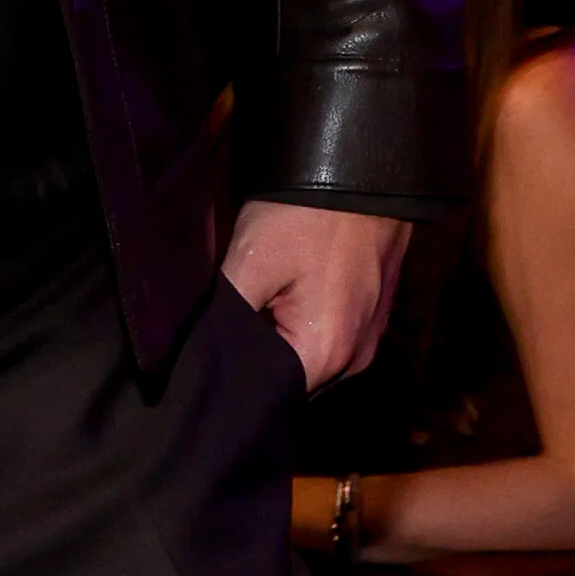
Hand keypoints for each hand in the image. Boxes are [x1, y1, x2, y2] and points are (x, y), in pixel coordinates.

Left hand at [221, 198, 407, 388]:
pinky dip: (300, 332)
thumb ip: (228, 315)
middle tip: (219, 337)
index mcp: (325, 354)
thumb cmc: (304, 218)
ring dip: (279, 347)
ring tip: (248, 317)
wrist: (364, 180)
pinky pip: (328, 341)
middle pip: (292, 382)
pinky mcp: (369, 321)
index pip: (271, 395)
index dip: (236, 381)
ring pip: (309, 362)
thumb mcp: (252, 261)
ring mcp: (366, 342)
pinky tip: (277, 305)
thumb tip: (205, 352)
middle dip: (256, 364)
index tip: (208, 365)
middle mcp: (354, 361)